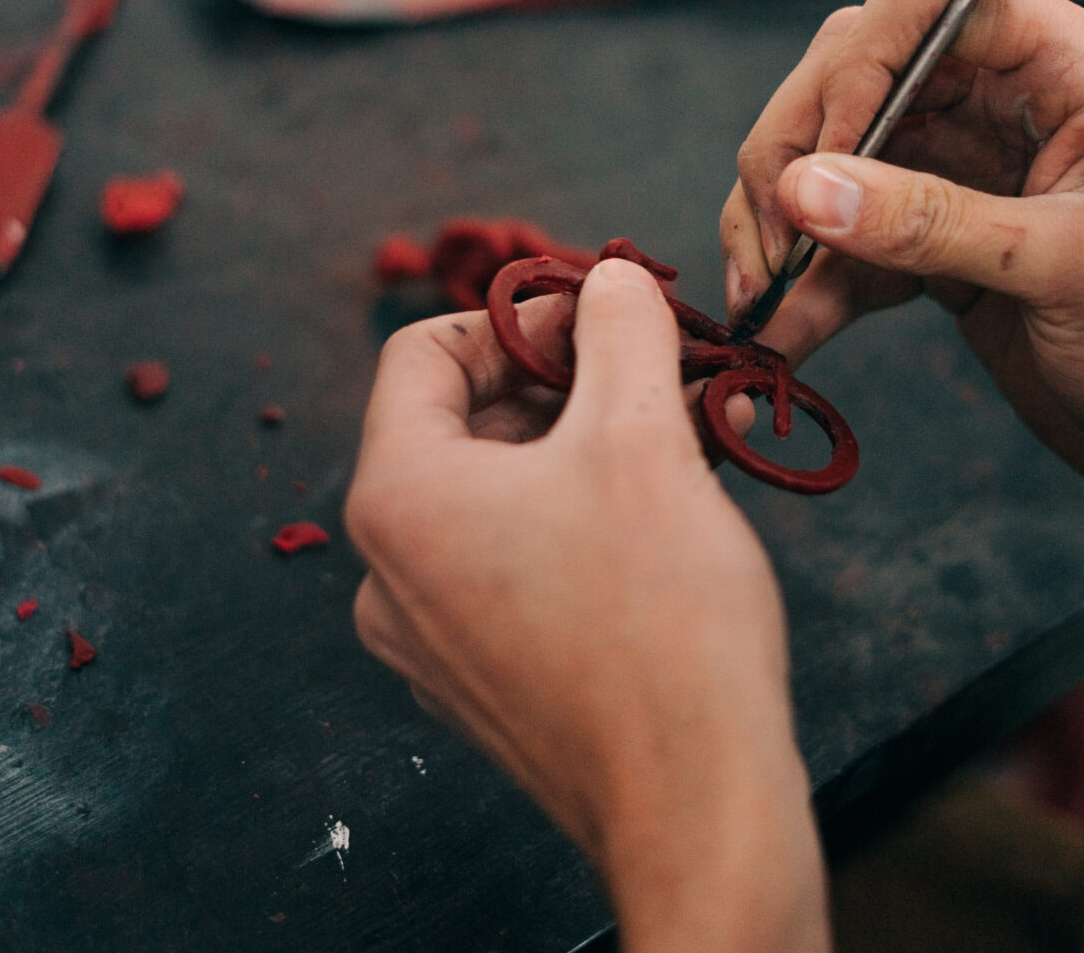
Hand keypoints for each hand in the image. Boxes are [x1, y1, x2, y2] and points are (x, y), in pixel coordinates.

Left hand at [346, 258, 827, 952]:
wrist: (695, 803)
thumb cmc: (662, 621)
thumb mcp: (643, 436)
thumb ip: (619, 330)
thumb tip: (611, 280)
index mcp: (397, 498)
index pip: (421, 353)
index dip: (515, 318)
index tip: (598, 320)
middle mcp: (388, 572)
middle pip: (463, 425)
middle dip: (567, 387)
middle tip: (657, 374)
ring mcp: (430, 638)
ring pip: (500, 497)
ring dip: (590, 451)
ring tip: (690, 437)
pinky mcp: (481, 683)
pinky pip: (517, 566)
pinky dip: (583, 523)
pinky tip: (671, 513)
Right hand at [721, 0, 1083, 502]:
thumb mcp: (1071, 270)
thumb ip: (935, 223)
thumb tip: (804, 189)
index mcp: (1073, 71)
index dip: (867, 51)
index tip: (828, 151)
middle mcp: (1012, 104)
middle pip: (861, 69)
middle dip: (797, 149)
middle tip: (770, 242)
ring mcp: (970, 172)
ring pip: (836, 155)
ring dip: (784, 223)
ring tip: (760, 301)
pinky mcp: (942, 244)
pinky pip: (850, 239)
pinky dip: (810, 283)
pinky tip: (784, 335)